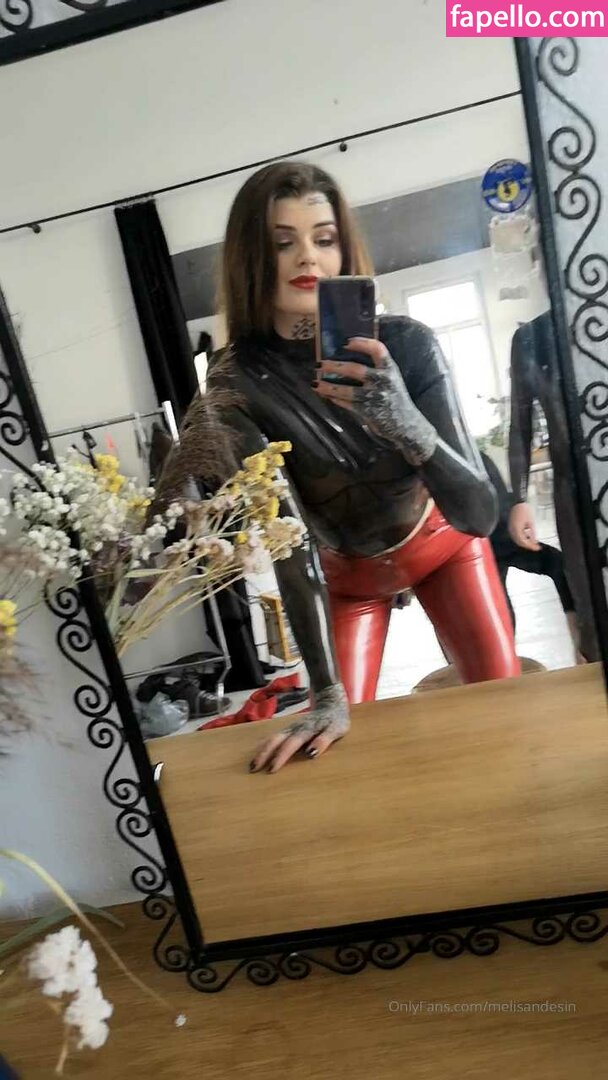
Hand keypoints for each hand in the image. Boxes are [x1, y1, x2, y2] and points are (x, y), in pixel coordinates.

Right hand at [249, 684, 349, 773]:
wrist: (331, 702)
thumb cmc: (336, 719)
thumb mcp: (336, 730)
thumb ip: (324, 740)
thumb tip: (310, 754)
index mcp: (306, 730)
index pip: (290, 745)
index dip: (280, 757)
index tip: (271, 770)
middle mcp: (295, 728)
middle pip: (275, 740)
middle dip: (264, 754)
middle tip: (253, 769)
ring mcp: (291, 728)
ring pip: (272, 738)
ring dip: (262, 751)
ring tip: (252, 765)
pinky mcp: (289, 729)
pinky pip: (274, 737)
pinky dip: (265, 745)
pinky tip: (258, 753)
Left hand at [314, 338, 435, 464]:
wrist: (407, 425)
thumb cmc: (395, 399)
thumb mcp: (391, 380)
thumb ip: (377, 369)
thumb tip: (348, 358)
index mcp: (391, 369)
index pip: (378, 349)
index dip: (361, 343)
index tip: (345, 342)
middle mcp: (384, 381)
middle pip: (356, 369)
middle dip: (335, 366)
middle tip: (321, 364)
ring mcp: (376, 397)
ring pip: (347, 390)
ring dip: (329, 386)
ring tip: (316, 383)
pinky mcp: (369, 412)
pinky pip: (347, 404)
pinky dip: (335, 399)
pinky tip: (326, 395)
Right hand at [508, 502, 540, 550]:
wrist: (517, 502)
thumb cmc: (524, 510)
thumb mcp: (531, 522)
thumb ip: (532, 533)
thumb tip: (534, 541)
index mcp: (517, 530)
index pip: (524, 542)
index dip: (531, 546)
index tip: (537, 548)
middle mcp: (512, 531)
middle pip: (520, 542)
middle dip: (528, 545)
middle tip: (536, 546)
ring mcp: (510, 529)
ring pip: (517, 540)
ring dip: (525, 542)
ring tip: (532, 542)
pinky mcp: (511, 527)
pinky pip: (515, 536)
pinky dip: (522, 538)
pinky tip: (527, 536)